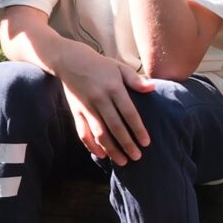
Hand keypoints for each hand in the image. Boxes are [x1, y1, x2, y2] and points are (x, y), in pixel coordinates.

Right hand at [54, 46, 151, 165]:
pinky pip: (83, 132)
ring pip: (99, 133)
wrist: (70, 60)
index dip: (138, 129)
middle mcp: (100, 99)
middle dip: (127, 144)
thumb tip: (152, 88)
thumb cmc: (99, 65)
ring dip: (111, 149)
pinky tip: (102, 155)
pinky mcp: (76, 112)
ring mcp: (86, 107)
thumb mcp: (119, 67)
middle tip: (137, 157)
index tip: (146, 143)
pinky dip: (91, 145)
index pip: (129, 113)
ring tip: (123, 161)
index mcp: (113, 88)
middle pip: (115, 127)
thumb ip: (135, 80)